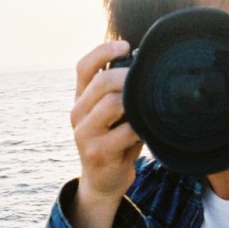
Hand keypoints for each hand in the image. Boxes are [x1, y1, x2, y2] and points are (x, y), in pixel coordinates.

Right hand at [71, 40, 142, 202]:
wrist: (103, 182)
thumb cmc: (116, 142)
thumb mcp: (114, 116)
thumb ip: (122, 93)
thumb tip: (150, 66)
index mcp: (81, 100)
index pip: (84, 67)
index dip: (103, 51)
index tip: (126, 45)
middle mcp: (77, 114)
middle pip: (100, 82)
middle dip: (128, 76)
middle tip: (149, 79)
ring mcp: (84, 134)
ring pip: (111, 105)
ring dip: (135, 101)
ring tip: (150, 104)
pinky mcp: (97, 153)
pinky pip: (123, 133)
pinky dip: (140, 127)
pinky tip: (150, 128)